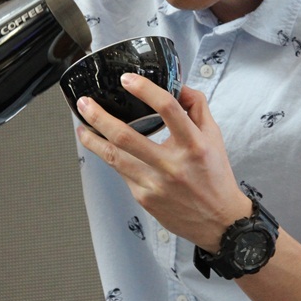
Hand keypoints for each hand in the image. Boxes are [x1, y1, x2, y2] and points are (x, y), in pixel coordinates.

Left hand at [76, 73, 250, 251]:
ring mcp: (155, 183)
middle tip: (85, 103)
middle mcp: (172, 165)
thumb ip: (197, 107)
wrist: (218, 221)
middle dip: (99, 117)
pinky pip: (121, 173)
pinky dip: (109, 158)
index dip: (145, 90)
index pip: (167, 109)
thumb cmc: (215, 177)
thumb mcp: (214, 136)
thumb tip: (179, 86)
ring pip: (113, 158)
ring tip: (81, 125)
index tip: (127, 80)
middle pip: (126, 137)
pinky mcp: (144, 198)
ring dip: (92, 139)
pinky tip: (101, 148)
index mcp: (193, 144)